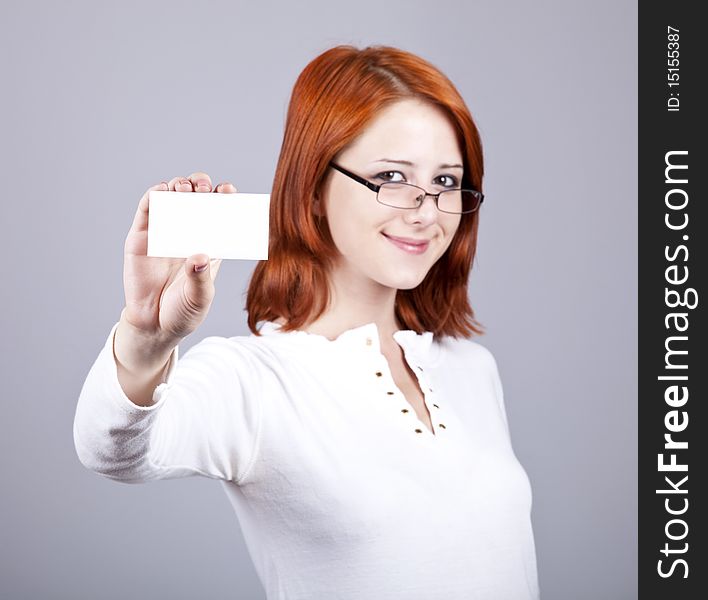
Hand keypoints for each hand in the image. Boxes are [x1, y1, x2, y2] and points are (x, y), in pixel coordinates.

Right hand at [121, 172, 236, 344]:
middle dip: (201, 186)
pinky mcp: (142, 237)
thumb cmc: (183, 311)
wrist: (154, 325)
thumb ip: (200, 278)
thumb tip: (199, 257)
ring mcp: (164, 232)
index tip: (229, 191)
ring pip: (173, 198)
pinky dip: (153, 196)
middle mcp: (188, 234)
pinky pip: (147, 210)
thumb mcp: (199, 297)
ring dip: (179, 185)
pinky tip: (161, 191)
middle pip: (196, 199)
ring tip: (185, 188)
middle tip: (205, 188)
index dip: (224, 198)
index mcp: (209, 244)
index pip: (219, 214)